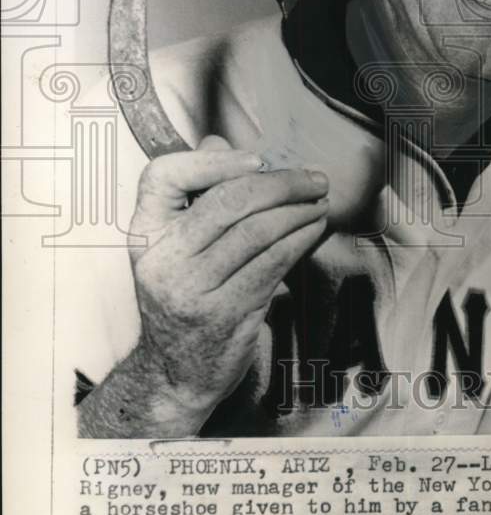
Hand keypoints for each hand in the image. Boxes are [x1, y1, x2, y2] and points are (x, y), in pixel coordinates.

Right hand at [128, 135, 328, 426]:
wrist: (174, 372)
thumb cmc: (185, 295)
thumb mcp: (177, 245)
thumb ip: (196, 193)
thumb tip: (219, 142)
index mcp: (145, 232)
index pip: (162, 175)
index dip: (213, 161)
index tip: (258, 159)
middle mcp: (162, 258)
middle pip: (226, 201)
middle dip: (281, 184)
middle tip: (315, 179)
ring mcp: (190, 289)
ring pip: (256, 232)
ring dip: (299, 211)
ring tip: (320, 203)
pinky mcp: (223, 314)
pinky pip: (271, 265)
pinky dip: (299, 240)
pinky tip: (314, 231)